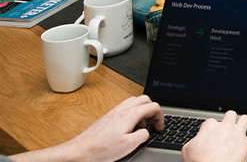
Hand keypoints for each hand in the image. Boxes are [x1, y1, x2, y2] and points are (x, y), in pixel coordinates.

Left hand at [11, 96, 163, 161]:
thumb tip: (146, 132)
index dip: (160, 116)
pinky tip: (129, 127)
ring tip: (141, 126)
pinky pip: (126, 106)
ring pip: (135, 101)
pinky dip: (133, 113)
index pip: (153, 106)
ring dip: (142, 110)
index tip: (159, 127)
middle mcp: (123, 109)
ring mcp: (115, 110)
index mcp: (130, 114)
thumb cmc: (102, 149)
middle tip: (153, 124)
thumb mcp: (129, 146)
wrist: (82, 151)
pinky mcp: (109, 115)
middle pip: (145, 99)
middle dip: (153, 110)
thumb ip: (142, 136)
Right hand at [182, 111, 246, 161]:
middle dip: (230, 120)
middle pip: (230, 114)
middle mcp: (225, 126)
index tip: (212, 136)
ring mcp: (238, 134)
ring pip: (245, 119)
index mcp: (210, 126)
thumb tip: (196, 140)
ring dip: (244, 124)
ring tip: (242, 130)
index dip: (212, 129)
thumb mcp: (187, 150)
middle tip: (229, 129)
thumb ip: (193, 141)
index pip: (212, 121)